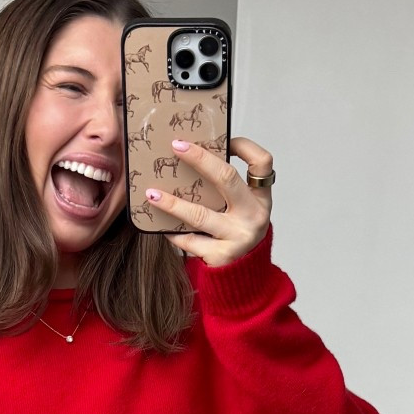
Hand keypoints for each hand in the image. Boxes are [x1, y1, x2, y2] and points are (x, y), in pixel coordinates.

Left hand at [144, 136, 272, 268]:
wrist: (243, 275)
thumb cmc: (236, 232)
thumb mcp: (241, 208)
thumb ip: (226, 188)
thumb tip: (190, 157)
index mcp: (260, 198)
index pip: (262, 163)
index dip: (244, 146)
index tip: (224, 139)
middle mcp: (253, 215)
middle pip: (227, 179)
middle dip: (200, 159)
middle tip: (176, 146)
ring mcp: (238, 237)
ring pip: (200, 215)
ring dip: (173, 203)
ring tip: (152, 193)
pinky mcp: (221, 256)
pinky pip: (190, 240)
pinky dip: (173, 232)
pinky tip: (160, 226)